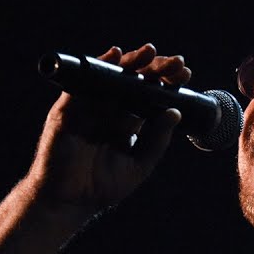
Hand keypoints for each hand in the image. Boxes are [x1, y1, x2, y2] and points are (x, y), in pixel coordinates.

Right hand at [29, 43, 192, 214]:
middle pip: (133, 82)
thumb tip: (175, 111)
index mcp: (126, 123)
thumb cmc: (102, 186)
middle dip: (154, 69)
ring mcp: (89, 108)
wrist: (69, 201)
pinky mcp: (68, 109)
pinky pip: (83, 83)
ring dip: (131, 62)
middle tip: (176, 62)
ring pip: (111, 77)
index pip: (148, 96)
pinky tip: (115, 56)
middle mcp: (109, 111)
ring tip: (151, 52)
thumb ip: (157, 140)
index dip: (166, 83)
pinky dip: (98, 67)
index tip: (185, 74)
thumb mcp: (139, 165)